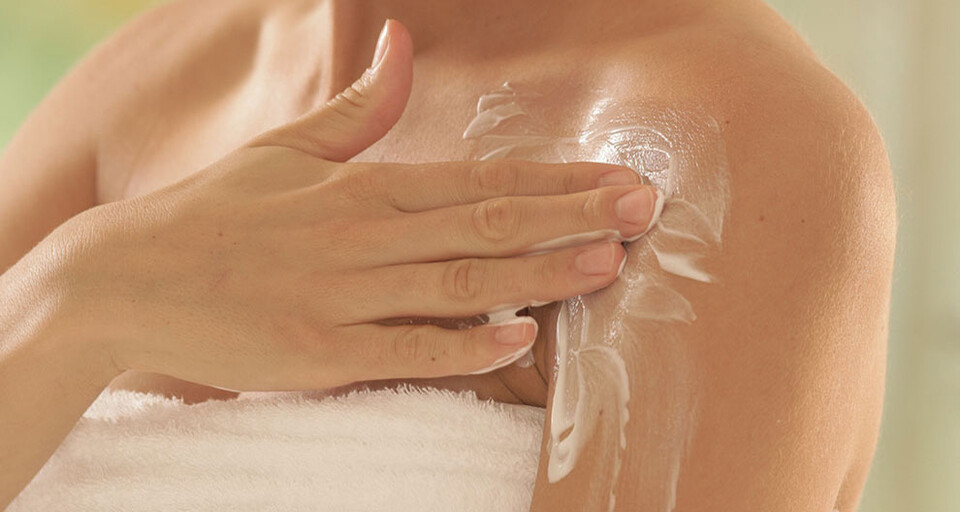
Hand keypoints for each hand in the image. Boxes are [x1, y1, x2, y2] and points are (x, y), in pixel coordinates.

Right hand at [65, 20, 660, 390]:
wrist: (127, 279)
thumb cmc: (215, 212)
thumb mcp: (286, 148)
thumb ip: (359, 107)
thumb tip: (401, 41)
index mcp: (360, 186)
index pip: (479, 178)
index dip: (555, 178)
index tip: (615, 176)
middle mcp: (359, 236)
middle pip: (484, 223)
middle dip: (571, 216)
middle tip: (642, 210)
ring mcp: (340, 298)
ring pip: (457, 282)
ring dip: (538, 273)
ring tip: (606, 264)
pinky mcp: (317, 355)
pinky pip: (404, 350)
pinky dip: (463, 345)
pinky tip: (518, 339)